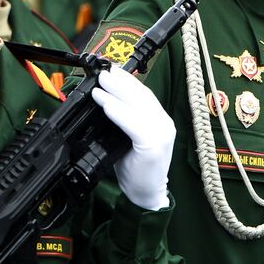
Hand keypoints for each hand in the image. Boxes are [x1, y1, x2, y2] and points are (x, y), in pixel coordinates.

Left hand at [91, 65, 173, 210]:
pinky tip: (105, 105)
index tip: (111, 69)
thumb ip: (122, 122)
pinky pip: (133, 123)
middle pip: (141, 95)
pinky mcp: (153, 143)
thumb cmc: (136, 168)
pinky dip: (117, 112)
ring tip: (100, 84)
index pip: (143, 94)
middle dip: (120, 81)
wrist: (146, 194)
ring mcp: (161, 132)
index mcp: (160, 120)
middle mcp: (164, 123)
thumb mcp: (128, 139)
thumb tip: (104, 102)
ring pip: (137, 106)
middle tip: (102, 71)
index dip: (127, 80)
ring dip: (116, 93)